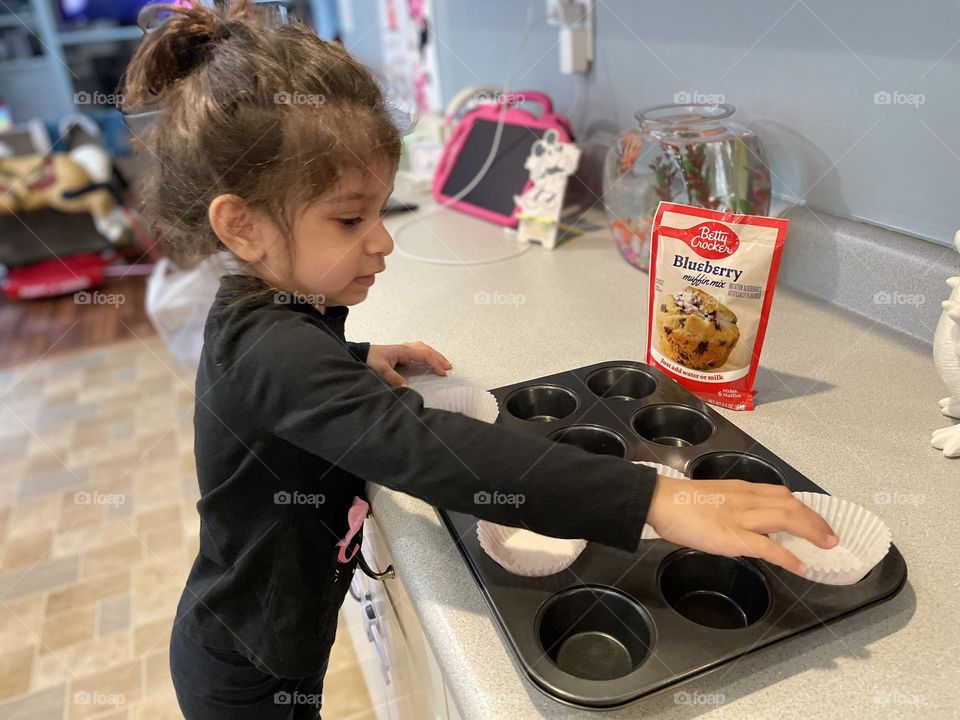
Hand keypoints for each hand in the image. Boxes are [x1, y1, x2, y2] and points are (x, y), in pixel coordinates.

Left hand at [366, 342, 452, 387]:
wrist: (359, 354)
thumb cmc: (370, 360)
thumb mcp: (381, 370)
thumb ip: (393, 378)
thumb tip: (406, 388)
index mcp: (403, 351)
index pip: (425, 355)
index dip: (435, 363)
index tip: (442, 373)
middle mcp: (405, 348)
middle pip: (427, 350)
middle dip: (438, 358)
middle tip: (449, 368)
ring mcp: (403, 349)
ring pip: (423, 349)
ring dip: (434, 355)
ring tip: (443, 363)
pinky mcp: (400, 352)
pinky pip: (418, 351)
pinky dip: (426, 354)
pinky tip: (428, 359)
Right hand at [646, 475, 838, 574]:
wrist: (660, 500)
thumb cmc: (679, 501)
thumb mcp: (712, 497)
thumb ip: (730, 507)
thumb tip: (741, 522)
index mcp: (741, 489)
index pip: (781, 494)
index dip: (803, 507)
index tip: (814, 518)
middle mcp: (747, 499)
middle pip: (791, 505)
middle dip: (815, 520)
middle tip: (830, 536)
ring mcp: (742, 518)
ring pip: (787, 519)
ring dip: (812, 532)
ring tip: (827, 546)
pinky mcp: (734, 537)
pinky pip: (768, 547)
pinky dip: (788, 557)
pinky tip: (801, 566)